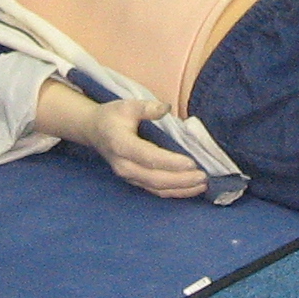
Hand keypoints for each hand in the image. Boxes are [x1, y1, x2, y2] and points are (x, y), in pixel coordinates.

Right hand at [33, 79, 205, 197]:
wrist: (94, 131)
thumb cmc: (112, 117)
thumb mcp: (127, 105)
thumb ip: (147, 107)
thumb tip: (166, 109)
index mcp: (121, 145)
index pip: (149, 157)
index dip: (171, 162)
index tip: (191, 163)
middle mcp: (124, 166)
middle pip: (155, 178)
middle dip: (181, 180)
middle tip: (204, 176)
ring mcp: (129, 176)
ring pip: (157, 188)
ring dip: (181, 189)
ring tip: (202, 184)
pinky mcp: (134, 181)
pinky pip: (155, 190)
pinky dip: (174, 192)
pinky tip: (191, 189)